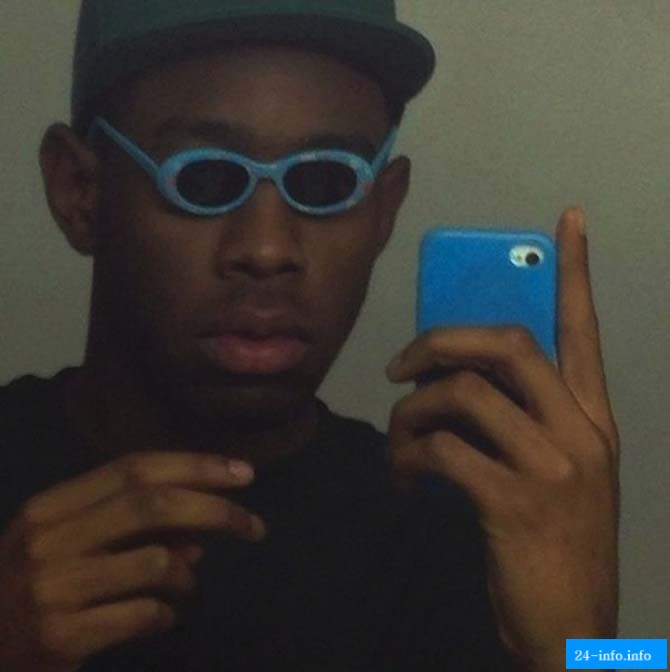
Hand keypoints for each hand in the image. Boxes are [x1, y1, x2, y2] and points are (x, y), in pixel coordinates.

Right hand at [0, 452, 265, 671]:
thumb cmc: (26, 586)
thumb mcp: (67, 543)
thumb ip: (128, 527)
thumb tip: (200, 533)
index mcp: (52, 506)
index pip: (135, 468)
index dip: (195, 465)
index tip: (243, 473)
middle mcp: (50, 538)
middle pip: (153, 504)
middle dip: (216, 510)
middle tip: (254, 525)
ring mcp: (53, 587)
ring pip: (157, 560)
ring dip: (188, 573)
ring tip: (186, 583)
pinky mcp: (62, 635)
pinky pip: (145, 613)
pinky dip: (168, 612)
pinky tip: (163, 617)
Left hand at [385, 208, 619, 670]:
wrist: (576, 629)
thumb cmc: (556, 542)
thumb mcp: (555, 473)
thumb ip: (521, 419)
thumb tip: (457, 377)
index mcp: (592, 419)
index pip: (585, 329)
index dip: (575, 270)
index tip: (567, 221)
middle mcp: (581, 433)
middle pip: (507, 345)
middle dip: (441, 341)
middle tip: (401, 365)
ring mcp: (552, 467)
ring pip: (462, 395)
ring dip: (412, 411)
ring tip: (398, 440)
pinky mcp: (515, 503)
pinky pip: (441, 449)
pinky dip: (408, 457)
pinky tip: (403, 478)